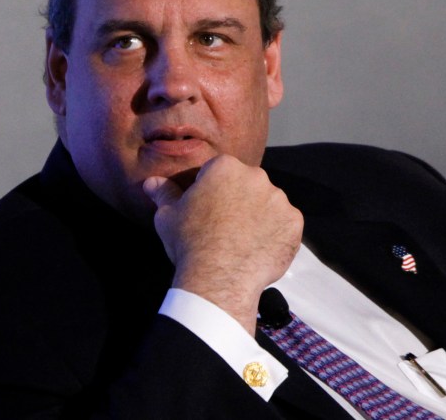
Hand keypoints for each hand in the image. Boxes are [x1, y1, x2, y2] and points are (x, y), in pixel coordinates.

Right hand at [143, 155, 302, 333]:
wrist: (219, 278)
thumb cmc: (190, 243)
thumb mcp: (168, 216)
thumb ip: (164, 194)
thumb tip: (151, 182)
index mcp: (225, 167)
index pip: (219, 173)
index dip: (211, 193)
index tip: (206, 212)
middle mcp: (256, 176)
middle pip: (247, 185)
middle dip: (238, 201)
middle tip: (224, 229)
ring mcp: (279, 199)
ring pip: (268, 203)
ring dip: (259, 217)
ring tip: (241, 242)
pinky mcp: (294, 221)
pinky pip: (285, 224)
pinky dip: (276, 234)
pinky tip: (258, 250)